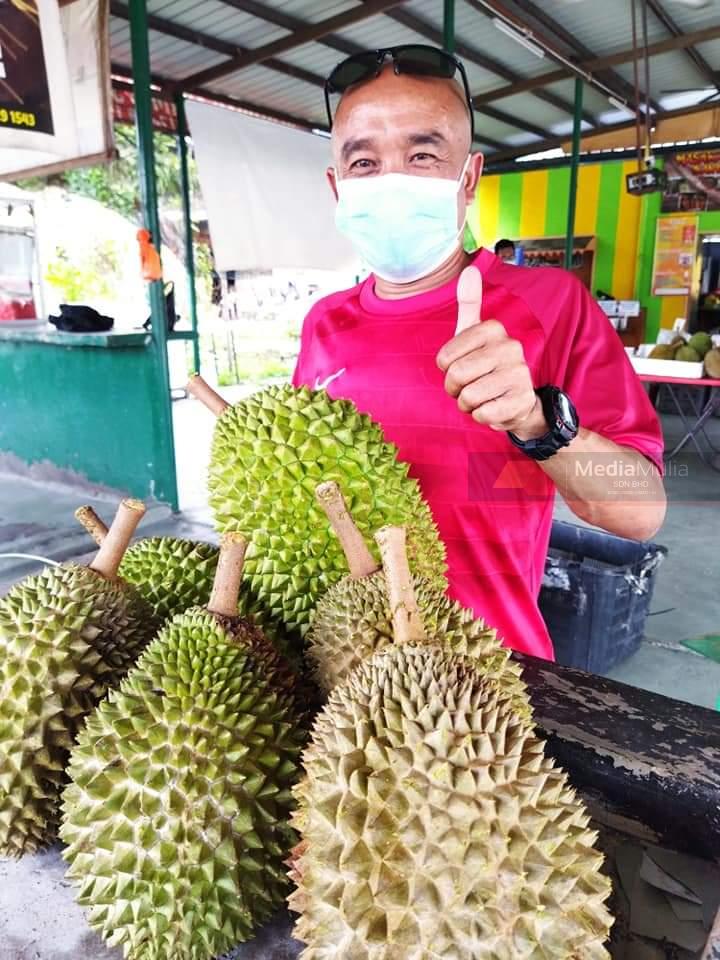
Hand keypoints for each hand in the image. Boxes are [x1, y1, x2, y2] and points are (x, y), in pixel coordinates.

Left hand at [436, 266, 545, 437]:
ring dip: (467, 404)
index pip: (445, 357)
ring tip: (481, 397)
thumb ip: (469, 303)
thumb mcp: (475, 333)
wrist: (518, 400)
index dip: (446, 369)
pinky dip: (481, 416)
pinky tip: (493, 408)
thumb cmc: (487, 365)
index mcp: (493, 330)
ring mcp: (519, 374)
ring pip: (469, 397)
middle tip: (467, 387)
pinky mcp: (522, 401)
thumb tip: (469, 270)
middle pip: (457, 376)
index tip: (459, 367)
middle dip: (454, 389)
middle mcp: (510, 347)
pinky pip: (483, 414)